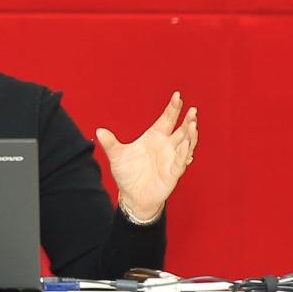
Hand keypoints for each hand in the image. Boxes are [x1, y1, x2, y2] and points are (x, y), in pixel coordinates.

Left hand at [95, 91, 197, 218]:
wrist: (132, 196)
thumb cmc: (127, 174)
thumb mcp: (117, 157)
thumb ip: (110, 144)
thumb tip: (99, 131)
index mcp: (155, 137)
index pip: (167, 119)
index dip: (173, 108)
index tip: (177, 95)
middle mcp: (166, 145)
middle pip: (181, 129)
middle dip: (188, 120)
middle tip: (192, 110)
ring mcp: (171, 159)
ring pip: (186, 144)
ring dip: (190, 135)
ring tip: (193, 124)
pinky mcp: (173, 173)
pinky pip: (180, 162)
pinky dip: (183, 153)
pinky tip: (185, 144)